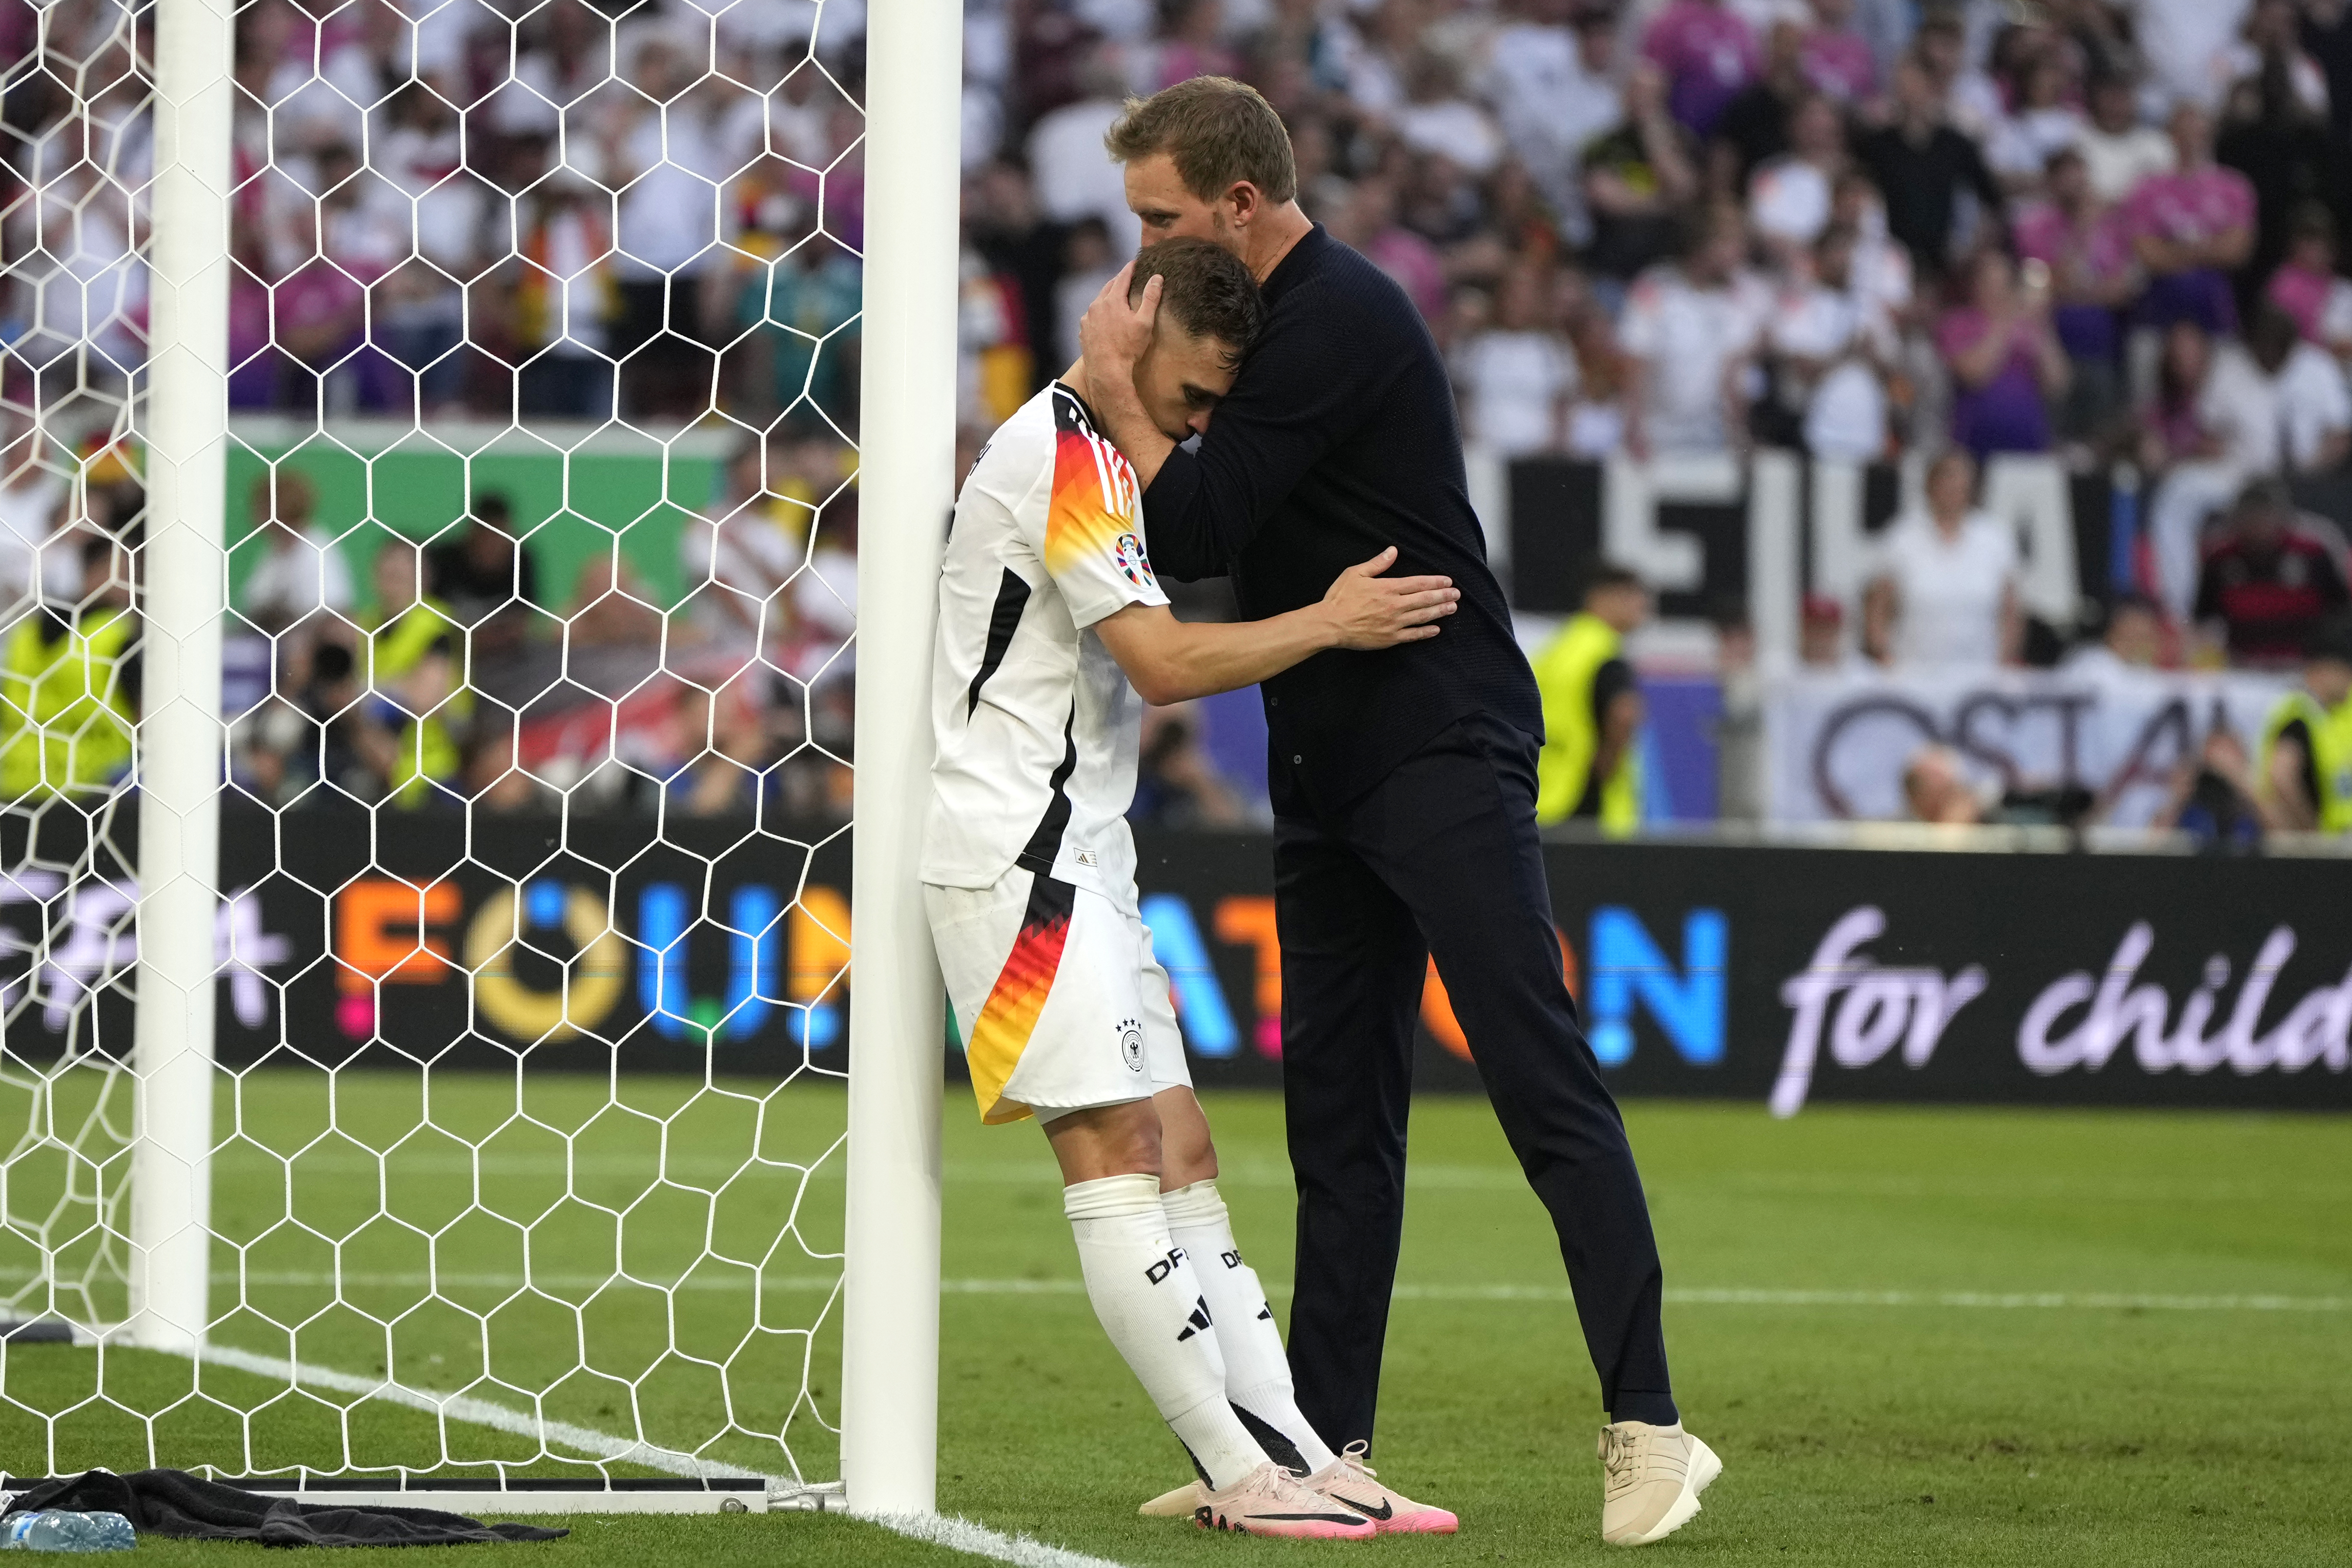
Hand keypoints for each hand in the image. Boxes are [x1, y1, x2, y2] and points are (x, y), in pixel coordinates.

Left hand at [1079, 261, 1159, 378]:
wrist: (1107, 372)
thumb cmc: (1128, 348)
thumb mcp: (1145, 322)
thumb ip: (1151, 298)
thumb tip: (1157, 277)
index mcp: (1112, 300)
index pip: (1122, 277)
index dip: (1130, 268)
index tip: (1135, 262)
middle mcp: (1096, 305)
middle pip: (1108, 287)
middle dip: (1118, 281)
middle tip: (1127, 277)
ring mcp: (1087, 319)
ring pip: (1099, 302)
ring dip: (1108, 298)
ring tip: (1116, 298)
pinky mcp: (1083, 331)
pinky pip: (1092, 317)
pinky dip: (1100, 313)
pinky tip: (1105, 319)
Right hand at [1319, 546, 1457, 649]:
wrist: (1330, 624)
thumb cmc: (1340, 598)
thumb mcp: (1355, 573)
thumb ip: (1377, 563)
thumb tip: (1393, 551)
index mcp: (1388, 588)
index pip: (1418, 583)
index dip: (1435, 582)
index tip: (1448, 581)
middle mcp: (1395, 605)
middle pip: (1425, 599)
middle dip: (1443, 596)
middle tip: (1457, 594)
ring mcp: (1394, 623)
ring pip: (1422, 616)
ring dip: (1439, 612)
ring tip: (1453, 608)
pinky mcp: (1390, 638)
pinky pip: (1412, 635)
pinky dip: (1426, 632)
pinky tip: (1436, 630)